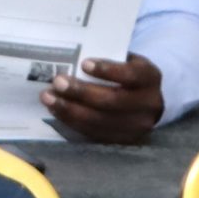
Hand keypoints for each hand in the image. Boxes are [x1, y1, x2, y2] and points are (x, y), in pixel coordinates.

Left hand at [41, 54, 163, 144]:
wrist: (147, 100)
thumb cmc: (128, 73)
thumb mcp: (126, 60)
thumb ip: (108, 58)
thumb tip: (72, 57)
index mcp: (150, 78)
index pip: (130, 75)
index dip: (108, 70)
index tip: (84, 64)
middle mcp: (148, 105)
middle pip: (112, 101)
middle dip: (81, 92)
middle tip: (57, 82)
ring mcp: (137, 127)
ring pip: (100, 121)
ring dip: (70, 110)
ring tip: (48, 98)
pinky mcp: (122, 140)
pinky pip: (94, 133)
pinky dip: (72, 122)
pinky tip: (57, 110)